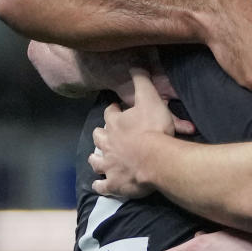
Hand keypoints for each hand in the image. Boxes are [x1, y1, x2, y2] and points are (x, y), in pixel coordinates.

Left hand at [90, 68, 174, 197]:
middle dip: (101, 134)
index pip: (110, 113)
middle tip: (106, 134)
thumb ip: (142, 81)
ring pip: (96, 161)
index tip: (117, 109)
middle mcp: (106, 144)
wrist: (155, 159)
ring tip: (98, 158)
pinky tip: (99, 185)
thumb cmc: (153, 128)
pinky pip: (101, 186)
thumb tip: (134, 64)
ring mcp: (108, 165)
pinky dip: (99, 185)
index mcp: (114, 123)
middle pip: (98, 137)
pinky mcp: (113, 183)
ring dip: (96, 158)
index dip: (113, 110)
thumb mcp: (150, 98)